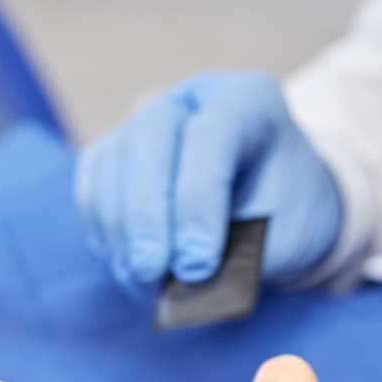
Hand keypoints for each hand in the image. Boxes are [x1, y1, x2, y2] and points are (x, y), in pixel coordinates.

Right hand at [76, 71, 343, 294]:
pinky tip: (127, 268)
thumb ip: (238, 251)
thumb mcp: (285, 234)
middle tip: (152, 272)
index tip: (198, 263)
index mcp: (250, 100)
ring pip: (113, 160)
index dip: (197, 200)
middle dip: (147, 212)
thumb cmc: (288, 219)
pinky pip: (93, 184)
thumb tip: (180, 282)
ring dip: (120, 229)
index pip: (212, 135)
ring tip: (143, 283)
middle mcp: (194, 97)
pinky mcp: (118, 152)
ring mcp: (148, 119)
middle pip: (151, 134)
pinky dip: (103, 229)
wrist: (278, 211)